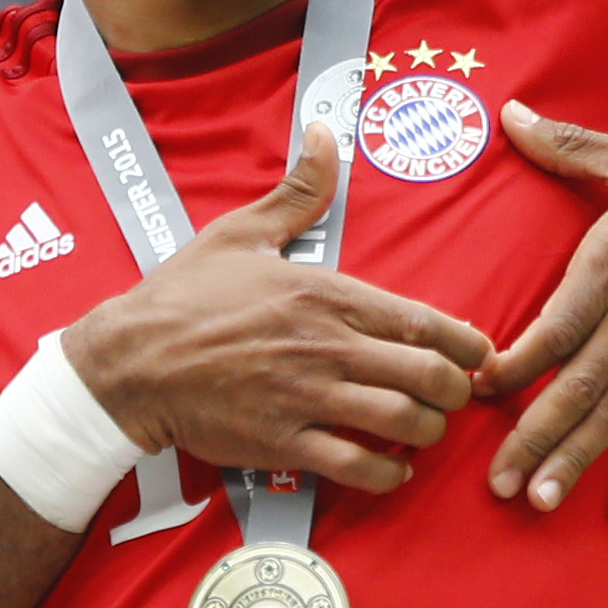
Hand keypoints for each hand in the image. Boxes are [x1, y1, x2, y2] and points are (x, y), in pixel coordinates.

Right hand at [68, 124, 491, 494]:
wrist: (129, 363)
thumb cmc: (184, 296)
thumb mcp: (242, 232)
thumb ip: (298, 190)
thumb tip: (325, 132)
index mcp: (325, 293)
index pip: (422, 319)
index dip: (465, 342)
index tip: (478, 352)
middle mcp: (326, 346)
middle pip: (428, 375)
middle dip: (457, 390)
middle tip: (455, 394)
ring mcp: (307, 397)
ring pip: (402, 422)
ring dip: (428, 431)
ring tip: (426, 427)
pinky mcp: (284, 443)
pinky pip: (357, 468)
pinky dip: (388, 475)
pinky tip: (393, 469)